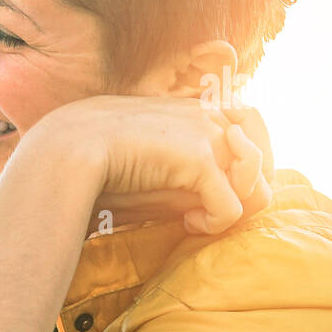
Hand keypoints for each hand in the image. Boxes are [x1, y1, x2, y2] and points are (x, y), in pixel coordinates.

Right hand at [28, 95, 271, 235]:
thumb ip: (190, 166)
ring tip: (196, 217)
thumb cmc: (99, 159)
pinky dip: (213, 224)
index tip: (218, 191)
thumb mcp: (153, 157)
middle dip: (249, 192)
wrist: (66, 151)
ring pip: (258, 186)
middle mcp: (211, 115)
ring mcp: (209, 133)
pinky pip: (233, 208)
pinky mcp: (200, 159)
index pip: (254, 127)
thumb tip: (229, 197)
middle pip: (265, 158)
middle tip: (212, 212)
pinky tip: (187, 223)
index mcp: (198, 106)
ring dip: (232, 210)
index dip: (248, 164)